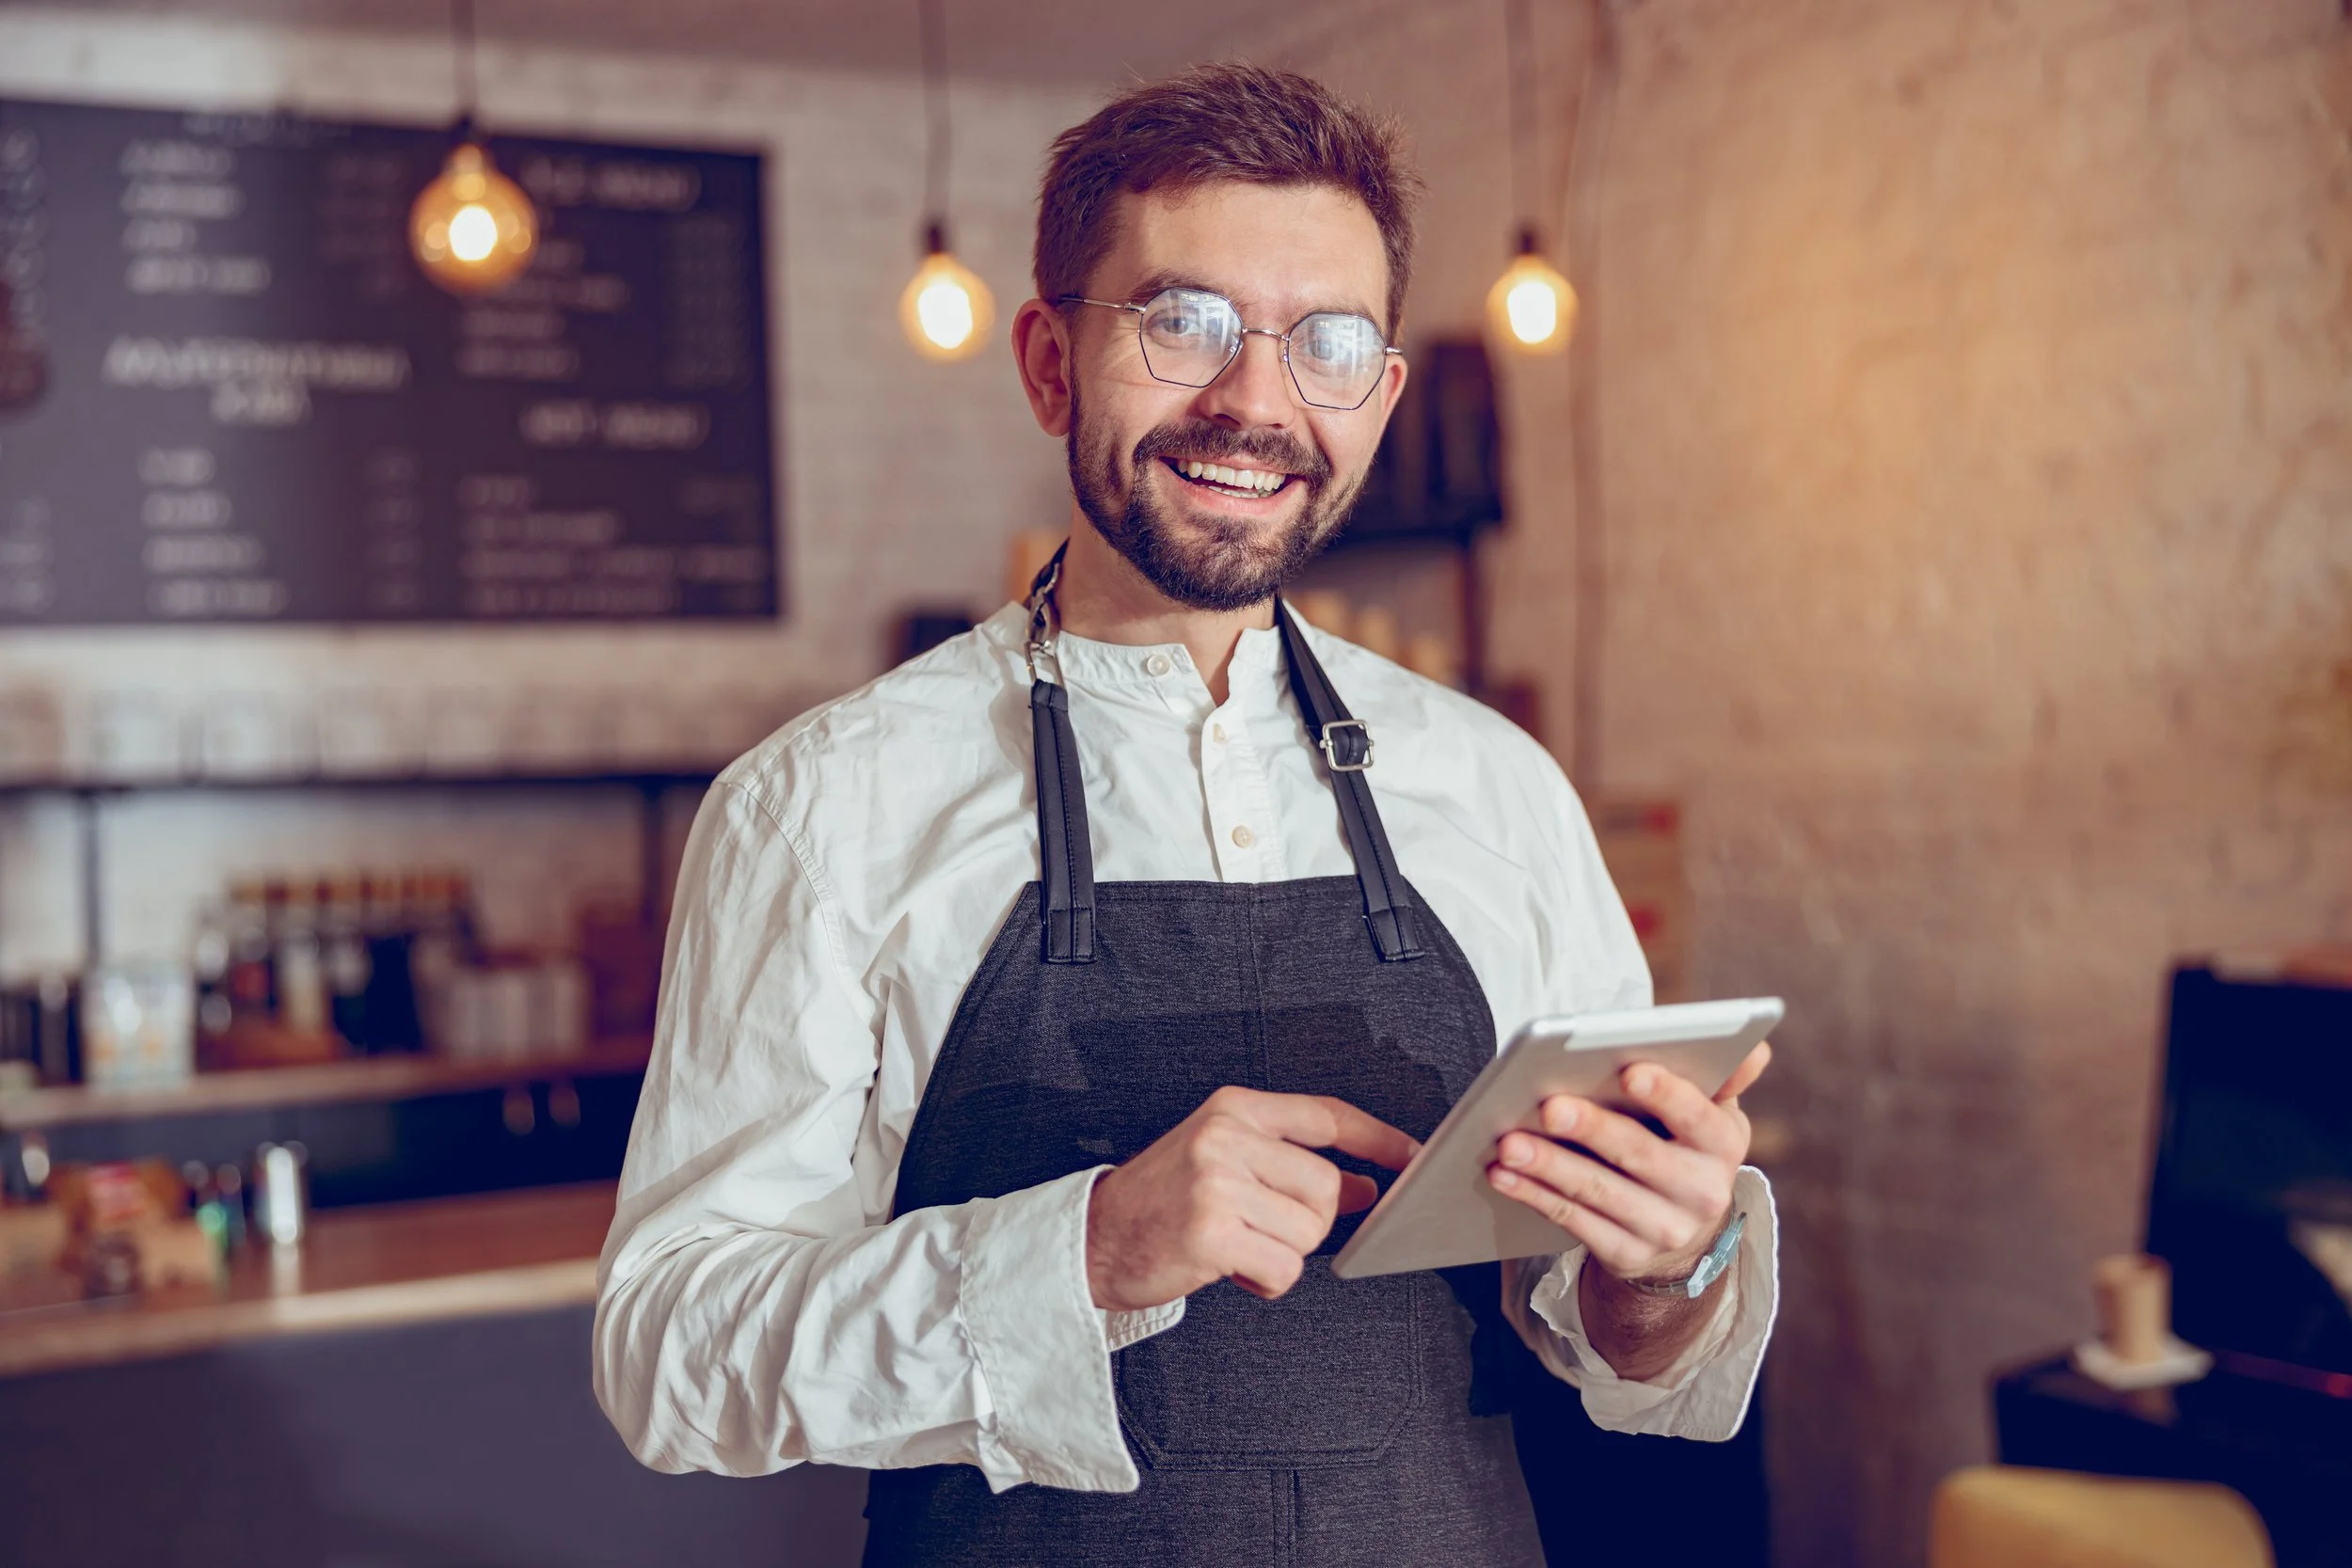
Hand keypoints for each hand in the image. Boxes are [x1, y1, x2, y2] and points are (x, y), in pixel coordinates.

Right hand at [1085, 1087, 1419, 1310]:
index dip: (1378, 1138)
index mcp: (1233, 1108)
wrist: (1092, 1240)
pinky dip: (1266, 1281)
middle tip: (1265, 1230)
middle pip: (1327, 1186)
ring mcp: (1217, 1183)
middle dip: (1312, 1222)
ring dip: (1284, 1254)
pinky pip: (1283, 1268)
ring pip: (1309, 1231)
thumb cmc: (1161, 1203)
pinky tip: (1231, 1269)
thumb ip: (1287, 1162)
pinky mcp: (1211, 1232)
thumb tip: (1366, 1188)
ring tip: (1239, 1246)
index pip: (1326, 1115)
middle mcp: (1225, 1137)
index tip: (1413, 1157)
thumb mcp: (1219, 1157)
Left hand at [1485, 1041, 1770, 1283]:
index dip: (1666, 1094)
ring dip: (1549, 1165)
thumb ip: (1722, 1078)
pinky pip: (1573, 1221)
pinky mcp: (1626, 1255)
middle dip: (1591, 1128)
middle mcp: (1703, 1192)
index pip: (1698, 1116)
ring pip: (1598, 1192)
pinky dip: (1534, 1195)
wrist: (1684, 1237)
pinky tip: (1503, 1174)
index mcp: (1723, 1145)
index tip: (1629, 1069)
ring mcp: (1664, 1229)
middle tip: (1548, 1105)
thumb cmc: (1684, 1148)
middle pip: (1639, 1154)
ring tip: (1507, 1141)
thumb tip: (1755, 1049)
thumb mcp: (1711, 1116)